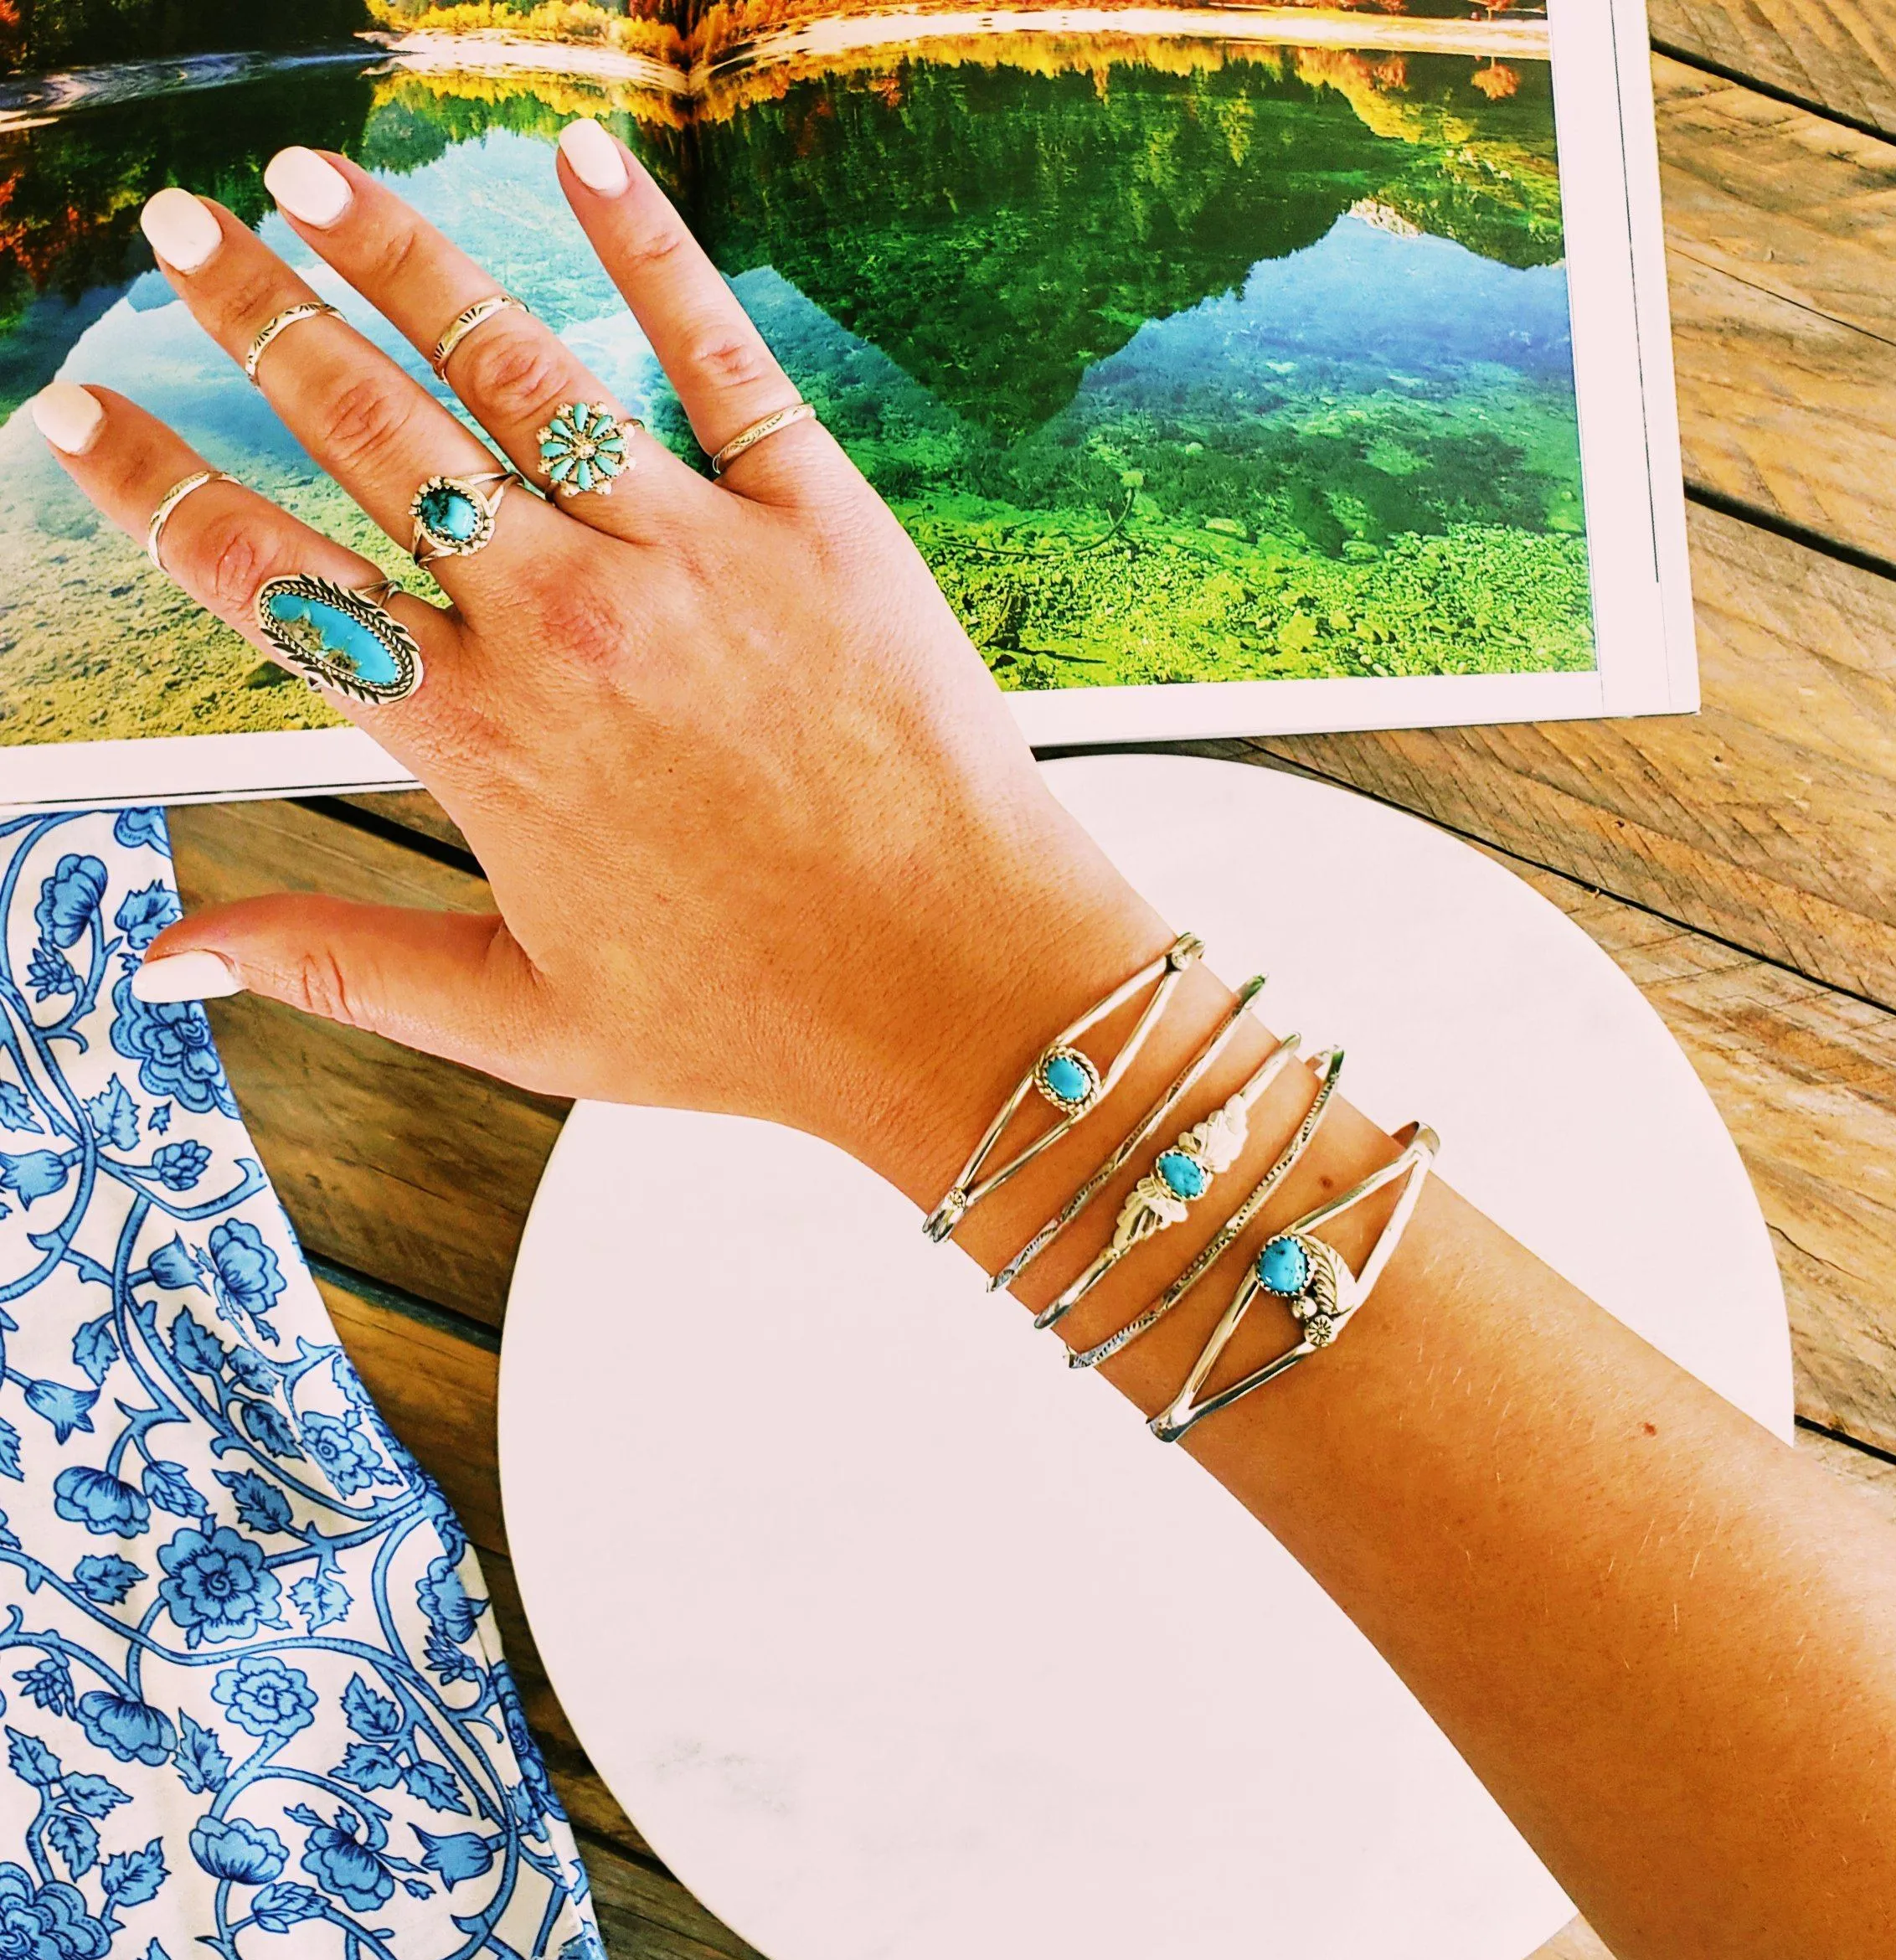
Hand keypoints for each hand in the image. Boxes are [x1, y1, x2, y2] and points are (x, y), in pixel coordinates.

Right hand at [32, 124, 1168, 1198]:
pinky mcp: (815, 516)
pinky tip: (582, 153)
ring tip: (309, 177)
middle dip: (250, 317)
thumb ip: (339, 965)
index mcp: (481, 739)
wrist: (959, 988)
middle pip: (366, 431)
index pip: (268, 579)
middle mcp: (564, 620)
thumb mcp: (525, 1021)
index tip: (77, 413)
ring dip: (397, 257)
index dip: (153, 488)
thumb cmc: (754, 1017)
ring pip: (512, 367)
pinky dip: (650, 242)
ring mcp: (691, 554)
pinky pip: (716, 351)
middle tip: (175, 231)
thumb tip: (167, 953)